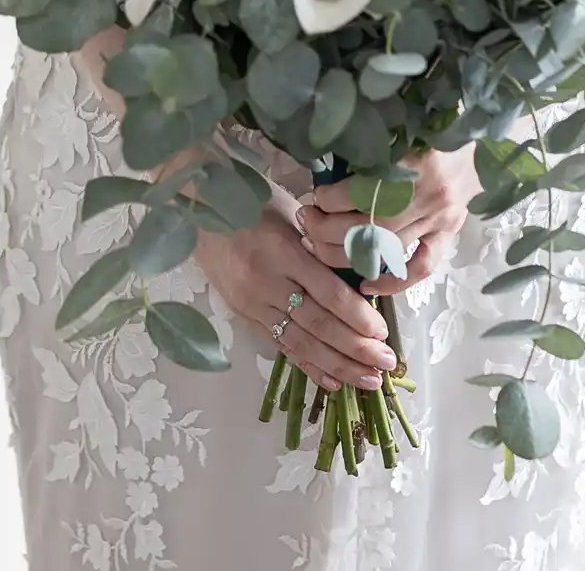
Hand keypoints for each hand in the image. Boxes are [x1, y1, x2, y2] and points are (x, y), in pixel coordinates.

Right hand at [194, 184, 398, 394]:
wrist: (198, 210)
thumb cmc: (251, 202)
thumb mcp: (290, 212)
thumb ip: (318, 244)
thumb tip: (359, 273)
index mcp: (283, 251)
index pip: (328, 293)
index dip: (358, 318)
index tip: (383, 334)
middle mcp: (267, 282)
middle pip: (318, 324)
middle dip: (355, 349)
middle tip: (386, 364)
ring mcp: (252, 303)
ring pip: (301, 342)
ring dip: (337, 365)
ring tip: (368, 380)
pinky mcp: (243, 316)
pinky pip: (280, 346)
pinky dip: (307, 365)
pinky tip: (332, 381)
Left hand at [296, 144, 478, 294]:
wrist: (483, 140)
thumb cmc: (435, 126)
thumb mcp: (402, 126)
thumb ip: (370, 145)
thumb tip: (326, 160)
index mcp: (415, 161)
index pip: (362, 191)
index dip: (331, 198)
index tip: (315, 195)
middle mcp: (429, 196)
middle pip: (369, 227)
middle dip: (327, 229)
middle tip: (306, 222)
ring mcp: (441, 220)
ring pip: (386, 250)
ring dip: (345, 252)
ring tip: (318, 245)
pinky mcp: (449, 235)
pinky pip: (420, 268)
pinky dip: (392, 282)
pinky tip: (364, 283)